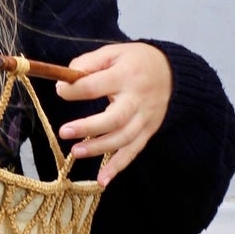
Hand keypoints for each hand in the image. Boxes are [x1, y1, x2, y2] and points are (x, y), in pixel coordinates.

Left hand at [56, 42, 171, 186]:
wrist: (173, 73)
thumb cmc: (135, 62)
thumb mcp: (113, 52)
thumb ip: (88, 64)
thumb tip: (65, 80)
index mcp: (125, 75)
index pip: (95, 86)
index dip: (73, 90)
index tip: (61, 89)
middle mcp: (137, 99)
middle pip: (114, 118)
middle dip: (88, 127)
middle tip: (64, 132)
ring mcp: (145, 117)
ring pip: (122, 138)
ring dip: (99, 148)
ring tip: (76, 152)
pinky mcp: (148, 131)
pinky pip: (133, 151)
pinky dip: (118, 167)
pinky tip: (102, 181)